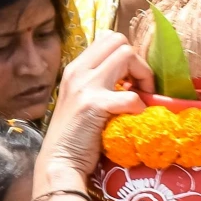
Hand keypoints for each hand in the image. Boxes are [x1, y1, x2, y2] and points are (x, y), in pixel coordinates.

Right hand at [36, 33, 151, 187]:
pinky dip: (139, 107)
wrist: (58, 162)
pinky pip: (131, 96)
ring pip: (127, 55)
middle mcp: (78, 71)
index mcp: (75, 68)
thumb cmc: (73, 135)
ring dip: (143, 76)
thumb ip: (96, 82)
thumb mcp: (80, 99)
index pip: (107, 38)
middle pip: (119, 41)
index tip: (129, 80)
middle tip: (139, 88)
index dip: (126, 56)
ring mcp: (85, 86)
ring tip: (139, 99)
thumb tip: (125, 74)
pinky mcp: (94, 106)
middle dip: (137, 62)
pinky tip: (133, 119)